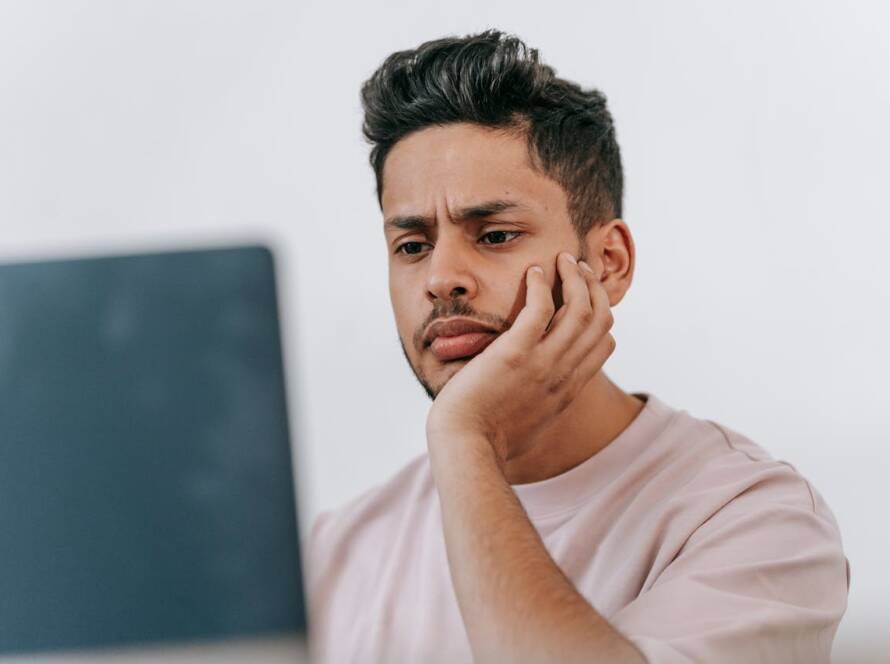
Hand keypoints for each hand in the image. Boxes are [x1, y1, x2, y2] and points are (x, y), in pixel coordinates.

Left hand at [426, 252, 615, 462]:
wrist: (467, 448)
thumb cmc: (487, 441)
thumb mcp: (529, 424)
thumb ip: (538, 405)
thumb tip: (531, 401)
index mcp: (567, 390)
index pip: (604, 345)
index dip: (601, 315)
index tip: (586, 296)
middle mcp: (563, 374)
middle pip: (599, 320)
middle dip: (593, 287)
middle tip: (578, 267)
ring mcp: (542, 363)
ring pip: (578, 309)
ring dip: (574, 278)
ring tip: (562, 259)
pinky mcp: (515, 354)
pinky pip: (540, 309)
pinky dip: (541, 285)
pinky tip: (533, 272)